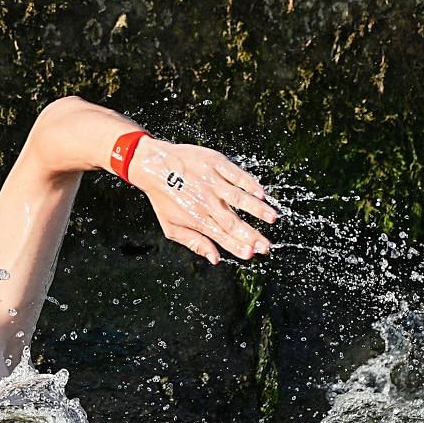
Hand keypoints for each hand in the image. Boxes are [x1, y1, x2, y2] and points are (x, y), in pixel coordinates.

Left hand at [129, 138, 275, 263]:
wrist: (151, 164)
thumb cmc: (163, 196)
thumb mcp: (171, 225)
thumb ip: (194, 242)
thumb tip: (215, 259)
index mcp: (197, 218)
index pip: (221, 236)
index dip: (237, 246)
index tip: (252, 254)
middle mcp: (206, 201)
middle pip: (232, 221)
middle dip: (251, 235)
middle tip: (267, 245)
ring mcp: (211, 182)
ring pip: (237, 197)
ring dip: (256, 209)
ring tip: (272, 218)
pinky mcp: (214, 163)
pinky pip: (235, 174)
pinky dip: (248, 183)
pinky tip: (260, 193)